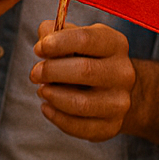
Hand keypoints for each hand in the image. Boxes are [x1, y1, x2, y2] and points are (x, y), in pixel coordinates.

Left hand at [30, 19, 133, 140]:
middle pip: (84, 71)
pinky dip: (57, 117)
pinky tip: (47, 107)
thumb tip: (42, 43)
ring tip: (42, 90)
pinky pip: (79, 127)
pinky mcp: (111, 126)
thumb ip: (55, 32)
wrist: (112, 88)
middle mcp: (123, 73)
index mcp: (115, 43)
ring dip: (53, 96)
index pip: (85, 39)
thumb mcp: (74, 36)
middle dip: (51, 71)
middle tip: (35, 73)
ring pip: (81, 103)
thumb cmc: (86, 57)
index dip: (57, 43)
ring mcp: (120, 102)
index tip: (39, 49)